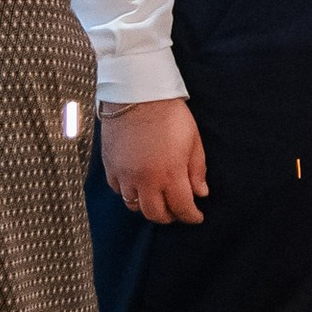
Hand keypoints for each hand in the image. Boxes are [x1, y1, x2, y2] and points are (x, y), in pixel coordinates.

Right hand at [100, 97, 207, 224]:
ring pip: (134, 205)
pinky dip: (129, 193)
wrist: (137, 94)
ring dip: (148, 206)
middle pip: (155, 214)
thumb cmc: (170, 114)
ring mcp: (125, 175)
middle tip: (178, 211)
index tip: (196, 216)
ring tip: (158, 199)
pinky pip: (118, 190)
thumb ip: (197, 170)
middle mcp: (145, 180)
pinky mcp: (110, 167)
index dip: (191, 216)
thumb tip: (200, 193)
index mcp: (170, 174)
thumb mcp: (193, 140)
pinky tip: (138, 185)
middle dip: (169, 216)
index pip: (182, 208)